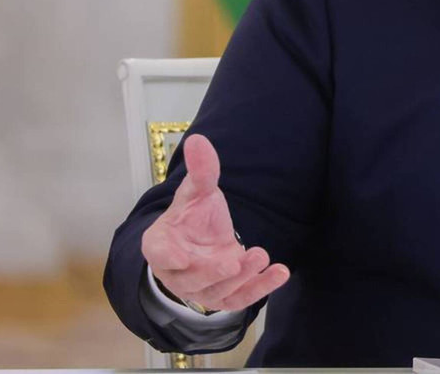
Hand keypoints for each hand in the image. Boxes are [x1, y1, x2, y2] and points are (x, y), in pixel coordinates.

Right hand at [141, 134, 290, 311]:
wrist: (204, 239)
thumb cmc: (194, 217)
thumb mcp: (198, 192)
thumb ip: (201, 171)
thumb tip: (199, 140)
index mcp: (161, 245)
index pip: (159, 253)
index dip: (168, 257)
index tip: (182, 257)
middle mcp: (177, 273)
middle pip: (191, 280)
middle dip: (213, 272)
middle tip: (235, 262)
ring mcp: (201, 288)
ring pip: (218, 292)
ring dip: (242, 278)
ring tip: (261, 256)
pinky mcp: (224, 297)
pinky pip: (241, 299)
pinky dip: (262, 289)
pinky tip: (281, 273)